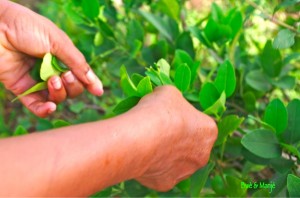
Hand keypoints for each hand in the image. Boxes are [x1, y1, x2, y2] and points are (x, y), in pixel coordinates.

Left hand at [0, 1, 102, 116]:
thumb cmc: (27, 27)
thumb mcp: (58, 42)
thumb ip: (78, 64)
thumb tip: (97, 87)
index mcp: (62, 56)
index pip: (80, 75)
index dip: (89, 84)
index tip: (98, 91)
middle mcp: (51, 69)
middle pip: (71, 89)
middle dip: (73, 86)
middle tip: (65, 75)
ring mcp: (37, 80)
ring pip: (57, 98)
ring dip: (59, 93)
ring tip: (52, 80)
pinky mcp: (22, 88)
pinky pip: (36, 105)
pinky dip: (44, 110)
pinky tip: (50, 106)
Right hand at [133, 86, 217, 190]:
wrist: (140, 137)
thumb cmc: (159, 111)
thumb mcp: (169, 93)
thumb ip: (175, 100)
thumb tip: (168, 103)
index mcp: (208, 131)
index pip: (200, 123)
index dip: (185, 118)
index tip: (170, 115)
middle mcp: (202, 155)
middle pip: (191, 145)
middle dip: (178, 138)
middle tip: (160, 129)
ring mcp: (184, 172)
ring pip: (177, 161)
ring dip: (167, 153)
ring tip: (149, 141)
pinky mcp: (166, 183)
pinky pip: (160, 172)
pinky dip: (153, 165)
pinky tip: (143, 154)